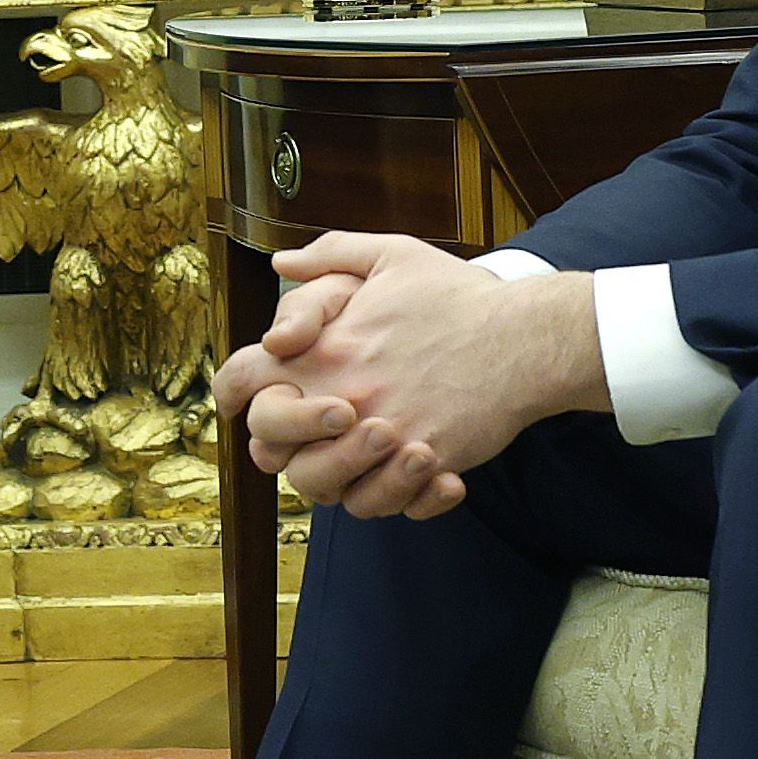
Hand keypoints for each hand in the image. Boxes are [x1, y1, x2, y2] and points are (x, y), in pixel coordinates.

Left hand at [229, 233, 599, 520]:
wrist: (526, 338)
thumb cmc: (459, 297)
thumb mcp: (392, 255)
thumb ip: (330, 256)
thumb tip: (283, 262)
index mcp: (325, 348)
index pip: (243, 377)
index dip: (231, 390)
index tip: (240, 399)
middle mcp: (342, 396)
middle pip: (270, 449)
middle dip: (278, 446)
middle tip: (310, 433)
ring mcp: (380, 435)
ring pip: (320, 488)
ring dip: (332, 476)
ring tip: (361, 452)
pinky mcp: (418, 464)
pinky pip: (377, 503)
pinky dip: (383, 496)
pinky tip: (405, 470)